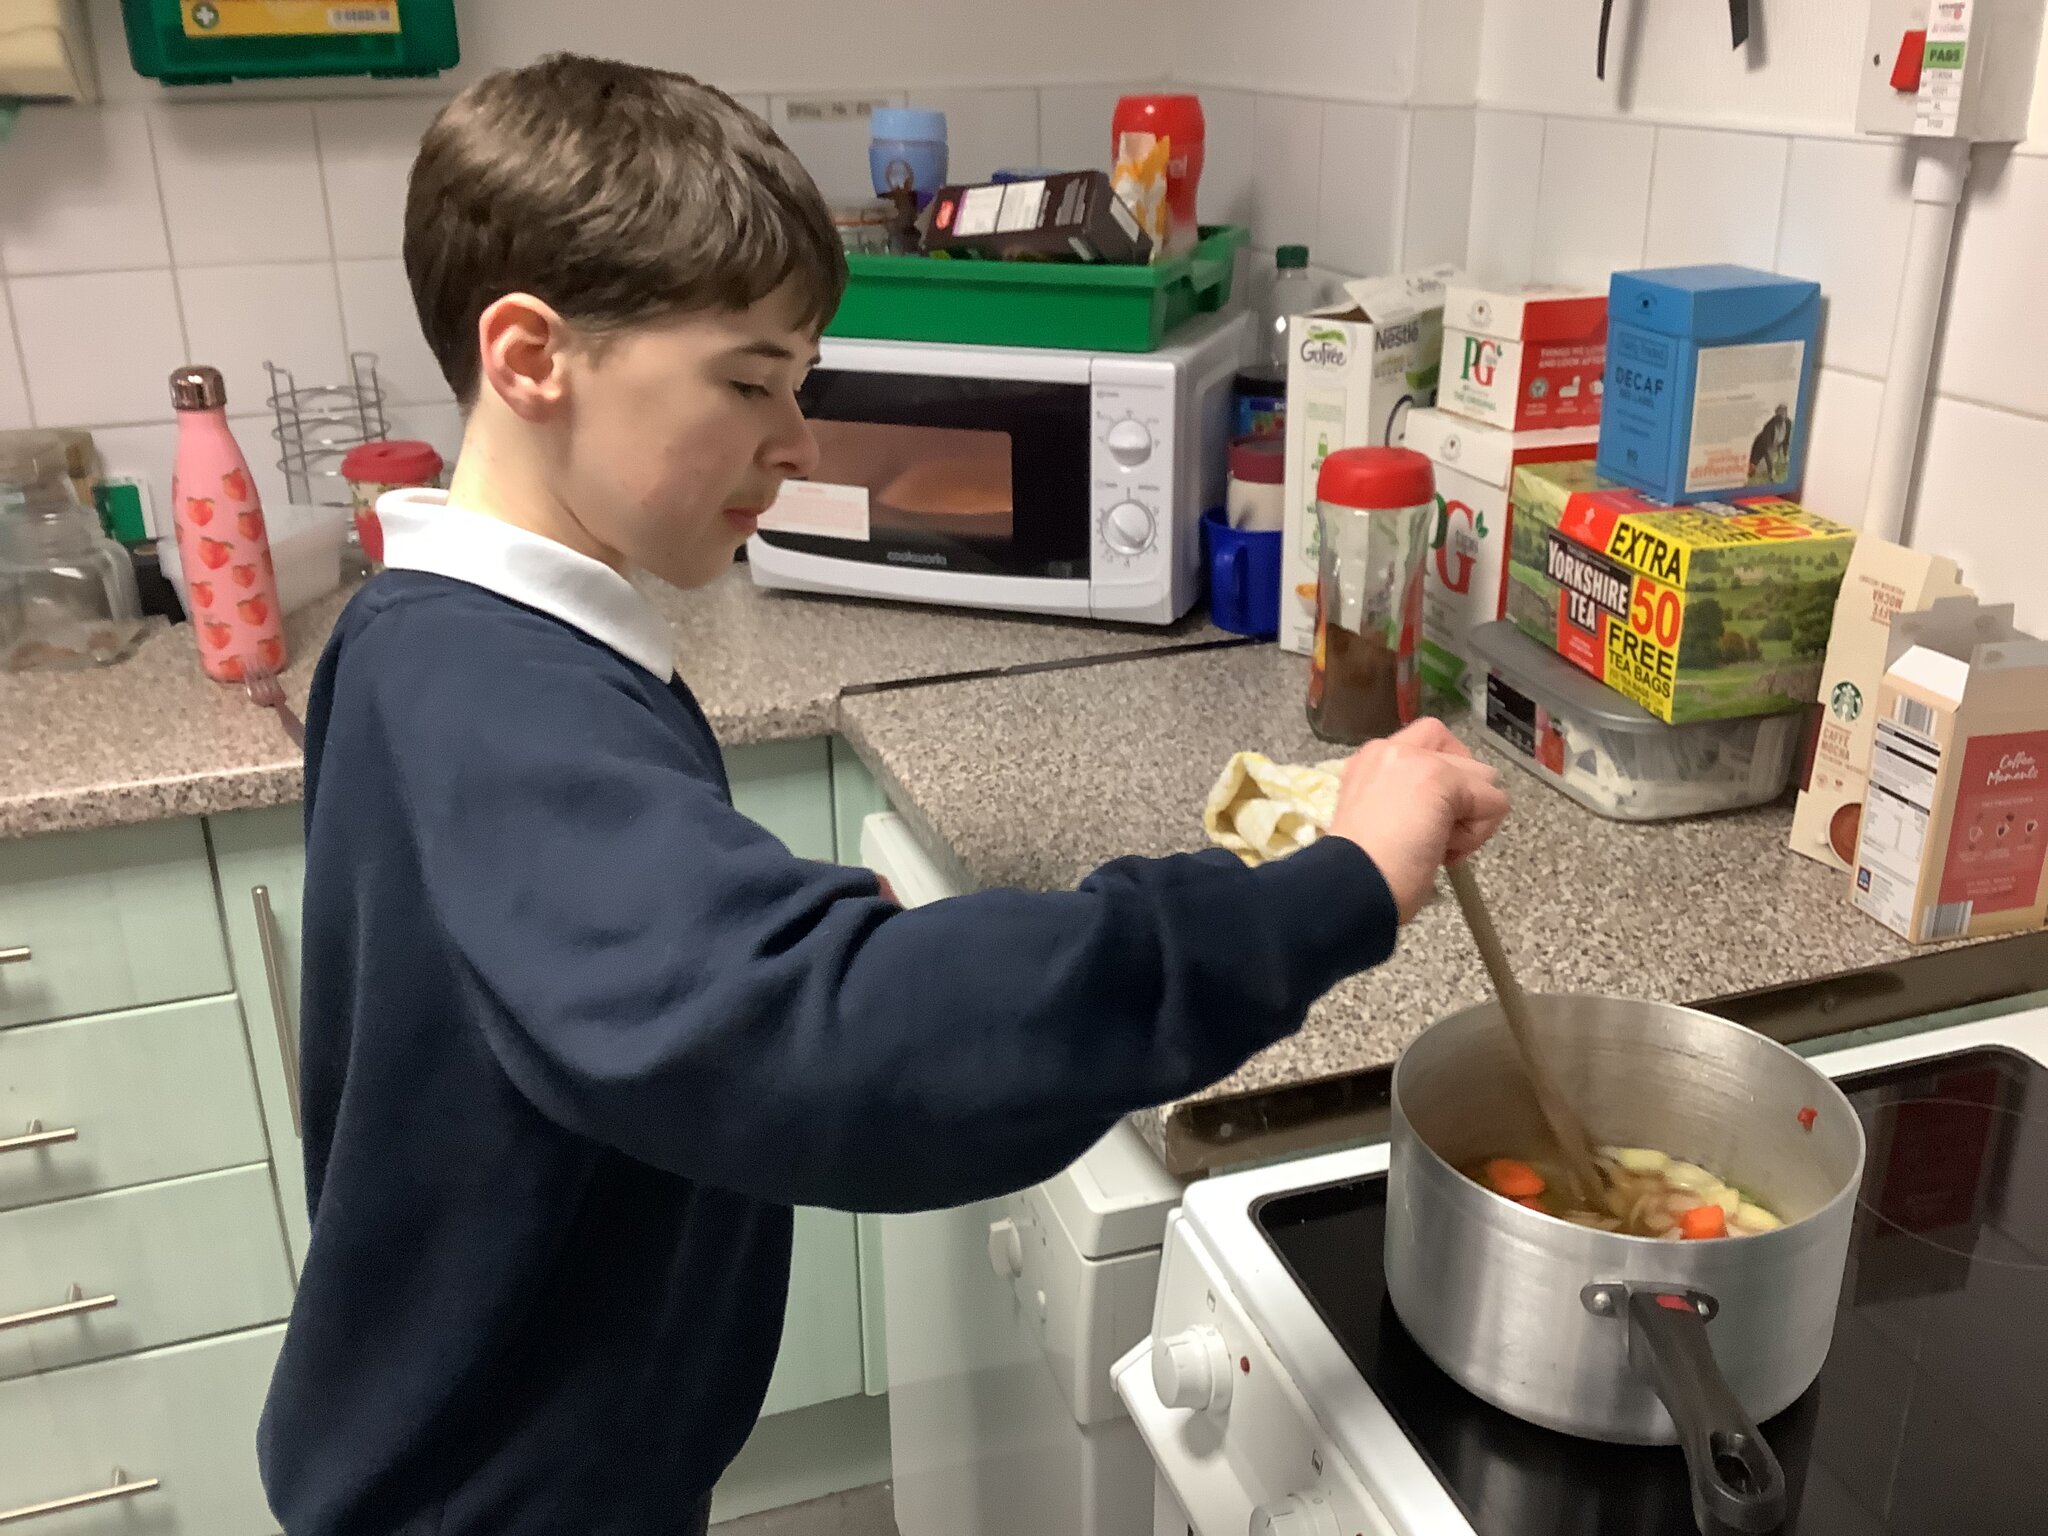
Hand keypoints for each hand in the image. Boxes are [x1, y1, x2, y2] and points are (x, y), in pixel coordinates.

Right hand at [1326, 719, 1510, 921]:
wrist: (1351, 885)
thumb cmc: (1361, 870)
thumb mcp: (1378, 820)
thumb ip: (1406, 801)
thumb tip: (1446, 815)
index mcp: (1371, 762)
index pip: (1430, 745)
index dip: (1445, 777)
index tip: (1431, 815)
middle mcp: (1391, 751)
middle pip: (1462, 758)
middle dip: (1462, 799)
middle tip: (1435, 835)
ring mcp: (1416, 761)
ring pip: (1483, 778)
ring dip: (1471, 819)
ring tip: (1437, 847)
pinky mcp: (1442, 779)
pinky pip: (1494, 801)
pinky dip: (1479, 834)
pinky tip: (1444, 853)